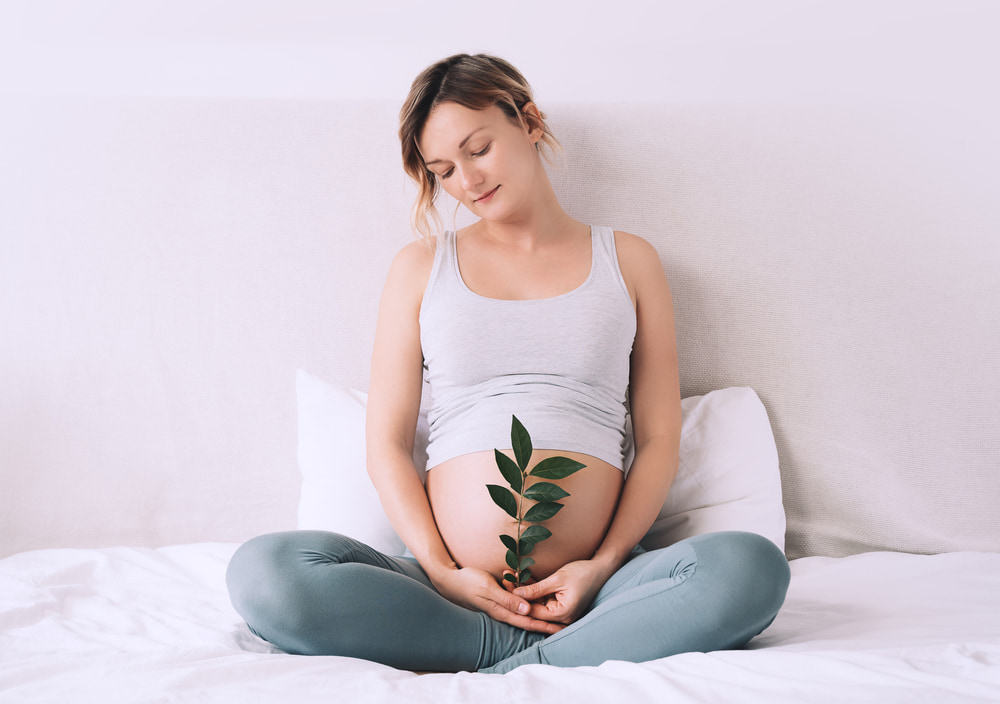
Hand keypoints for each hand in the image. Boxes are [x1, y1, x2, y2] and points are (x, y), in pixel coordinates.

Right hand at [431, 566, 564, 634]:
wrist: (450, 580)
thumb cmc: (468, 582)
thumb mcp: (488, 588)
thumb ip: (507, 599)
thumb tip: (527, 611)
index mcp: (501, 611)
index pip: (527, 621)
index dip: (544, 625)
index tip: (560, 629)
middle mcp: (502, 611)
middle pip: (528, 619)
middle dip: (546, 623)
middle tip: (564, 627)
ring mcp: (499, 605)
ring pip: (523, 611)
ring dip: (538, 614)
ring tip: (555, 617)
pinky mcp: (498, 598)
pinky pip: (516, 602)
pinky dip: (527, 602)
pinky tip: (535, 601)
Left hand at [508, 560, 611, 624]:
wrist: (601, 569)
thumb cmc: (582, 573)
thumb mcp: (557, 579)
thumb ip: (537, 589)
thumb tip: (516, 594)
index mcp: (563, 615)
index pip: (533, 611)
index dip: (517, 599)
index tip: (505, 585)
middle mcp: (562, 618)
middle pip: (533, 608)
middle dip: (518, 595)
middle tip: (504, 579)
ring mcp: (561, 612)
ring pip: (537, 603)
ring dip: (524, 590)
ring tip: (509, 576)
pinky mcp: (560, 604)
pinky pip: (543, 599)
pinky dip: (533, 590)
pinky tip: (521, 578)